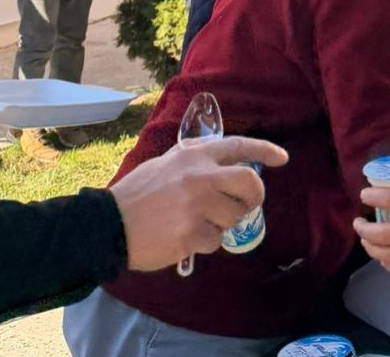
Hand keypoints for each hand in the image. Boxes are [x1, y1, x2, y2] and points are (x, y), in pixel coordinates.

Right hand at [109, 136, 288, 271]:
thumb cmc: (136, 195)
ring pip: (234, 217)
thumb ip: (194, 160)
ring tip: (194, 223)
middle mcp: (200, 176)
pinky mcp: (192, 233)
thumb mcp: (165, 164)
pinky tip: (182, 238)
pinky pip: (215, 241)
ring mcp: (197, 205)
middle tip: (246, 206)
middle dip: (254, 198)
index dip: (264, 150)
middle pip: (250, 184)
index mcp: (193, 156)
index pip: (238, 146)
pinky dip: (204, 243)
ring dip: (221, 225)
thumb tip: (224, 162)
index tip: (283, 158)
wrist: (106, 225)